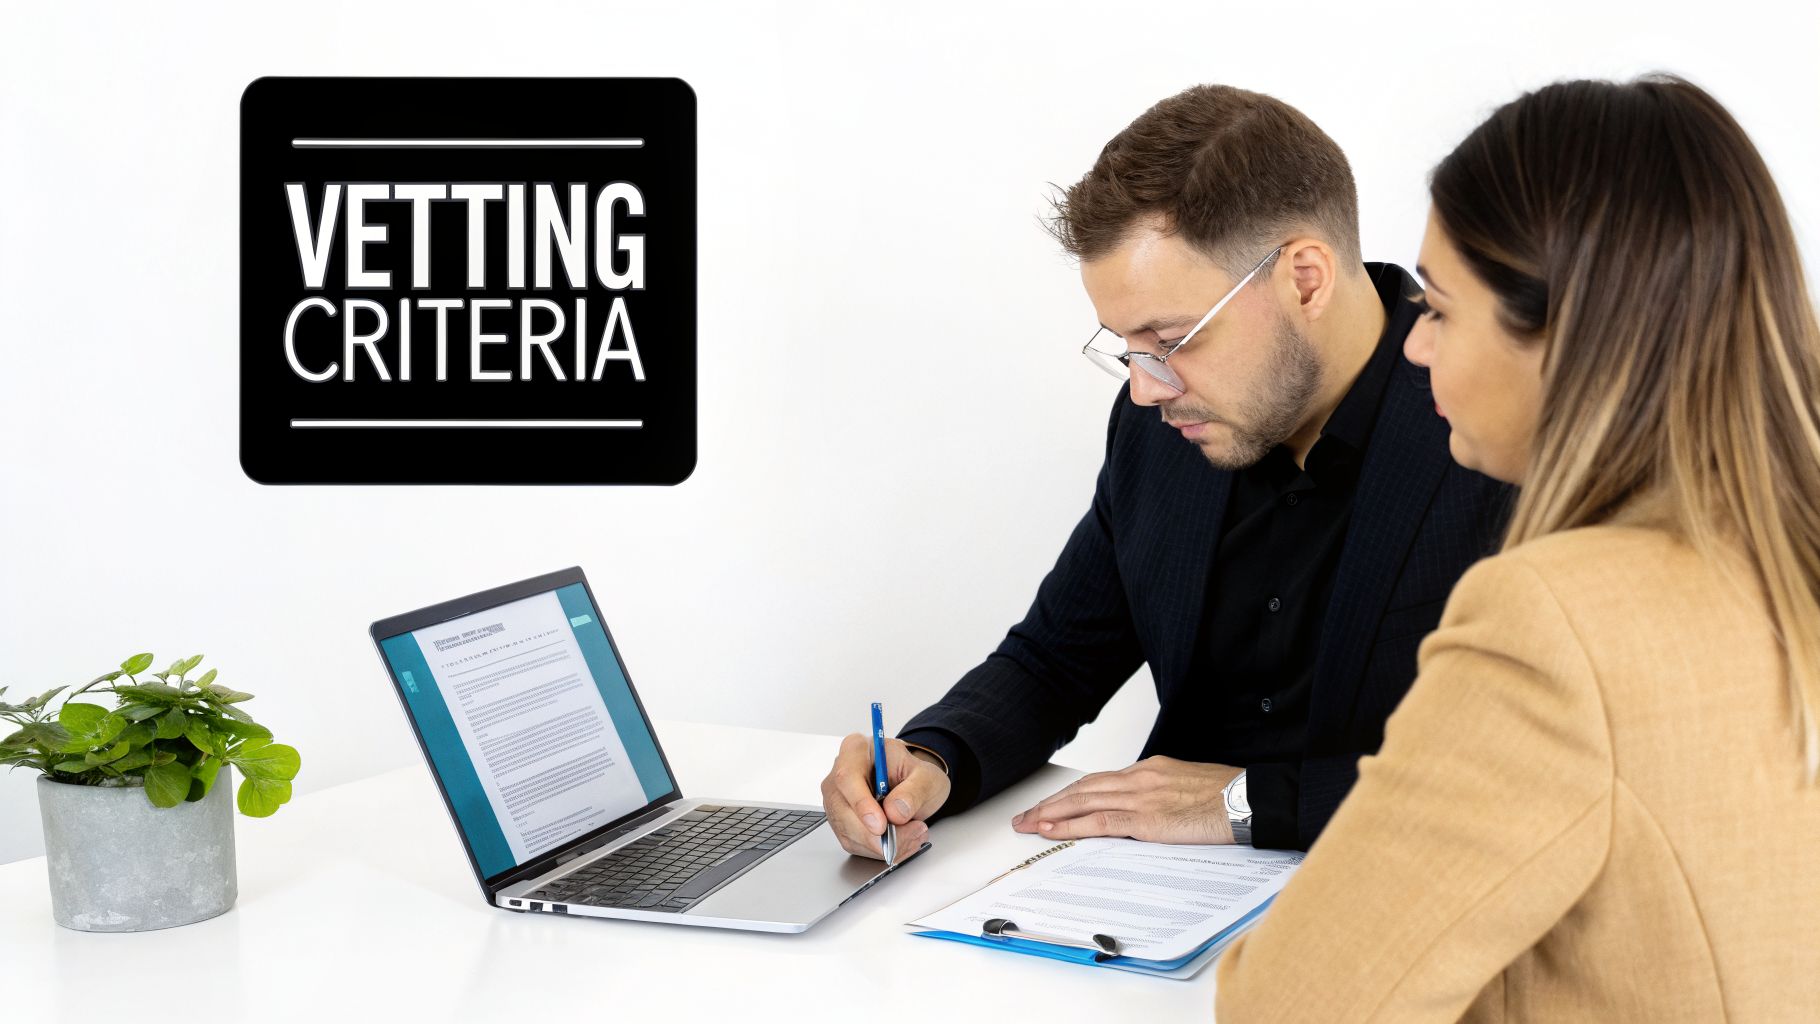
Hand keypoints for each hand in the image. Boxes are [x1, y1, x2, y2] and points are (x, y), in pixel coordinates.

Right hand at [820, 733, 948, 861]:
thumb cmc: (915, 774)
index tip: (880, 825)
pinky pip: (854, 843)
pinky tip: (900, 842)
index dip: (861, 804)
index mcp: (856, 750)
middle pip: (842, 809)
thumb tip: (895, 810)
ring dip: (880, 844)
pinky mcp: (842, 822)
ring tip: (912, 836)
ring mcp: (838, 800)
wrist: (915, 787)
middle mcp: (840, 774)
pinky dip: (878, 850)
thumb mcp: (927, 777)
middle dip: (873, 834)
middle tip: (904, 838)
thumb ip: (914, 790)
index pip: (847, 777)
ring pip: (847, 831)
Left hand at [1010, 756, 1242, 843]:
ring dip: (1050, 814)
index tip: (1052, 804)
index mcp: (1150, 769)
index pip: (1100, 781)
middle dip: (1051, 803)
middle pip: (1084, 788)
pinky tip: (1050, 830)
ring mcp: (1141, 797)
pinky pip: (1099, 822)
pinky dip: (1070, 825)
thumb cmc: (1227, 797)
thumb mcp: (1187, 787)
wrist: (1249, 800)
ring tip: (1027, 824)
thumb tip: (1146, 811)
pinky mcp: (1147, 819)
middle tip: (1025, 815)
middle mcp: (1140, 778)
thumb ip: (1162, 794)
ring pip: (1083, 802)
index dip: (1072, 794)